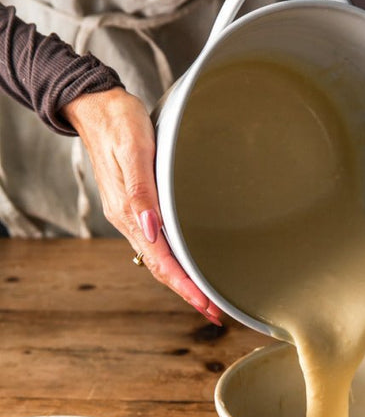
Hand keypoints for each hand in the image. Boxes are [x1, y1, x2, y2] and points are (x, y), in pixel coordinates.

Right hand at [61, 88, 222, 324]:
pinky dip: (173, 261)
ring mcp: (131, 214)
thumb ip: (141, 189)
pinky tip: (187, 263)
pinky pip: (155, 243)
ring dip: (182, 280)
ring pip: (158, 258)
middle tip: (215, 311)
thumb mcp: (134, 148)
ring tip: (206, 296)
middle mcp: (128, 219)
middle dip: (187, 291)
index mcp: (128, 211)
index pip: (160, 260)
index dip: (184, 285)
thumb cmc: (119, 120)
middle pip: (160, 267)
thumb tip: (151, 229)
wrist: (97, 105)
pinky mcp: (135, 205)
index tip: (207, 304)